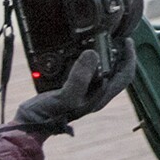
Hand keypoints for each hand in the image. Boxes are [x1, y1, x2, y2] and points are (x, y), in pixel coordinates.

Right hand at [14, 45, 133, 133]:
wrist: (29, 123)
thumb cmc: (49, 115)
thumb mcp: (66, 96)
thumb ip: (80, 78)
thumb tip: (92, 54)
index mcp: (100, 96)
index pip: (125, 76)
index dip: (129, 57)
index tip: (127, 41)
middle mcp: (95, 93)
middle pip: (115, 70)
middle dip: (118, 52)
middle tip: (113, 36)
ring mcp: (84, 90)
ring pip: (101, 68)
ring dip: (103, 53)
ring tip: (99, 38)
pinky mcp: (72, 86)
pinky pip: (85, 68)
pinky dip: (86, 57)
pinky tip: (79, 48)